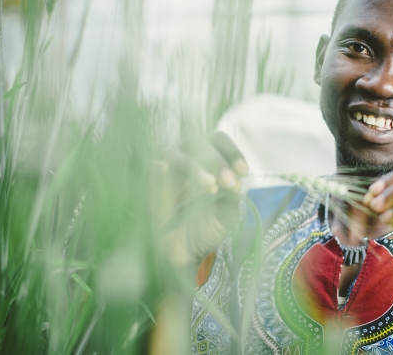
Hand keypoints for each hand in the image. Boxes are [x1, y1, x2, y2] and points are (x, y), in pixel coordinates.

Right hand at [149, 131, 248, 265]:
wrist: (185, 253)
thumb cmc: (207, 227)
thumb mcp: (226, 215)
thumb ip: (232, 199)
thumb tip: (235, 183)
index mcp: (208, 158)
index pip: (218, 141)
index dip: (232, 152)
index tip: (243, 172)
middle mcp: (186, 156)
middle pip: (197, 142)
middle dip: (216, 161)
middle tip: (228, 182)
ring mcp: (166, 166)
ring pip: (176, 155)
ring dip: (194, 167)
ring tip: (210, 186)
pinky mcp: (149, 181)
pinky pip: (153, 167)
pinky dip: (161, 168)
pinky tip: (165, 169)